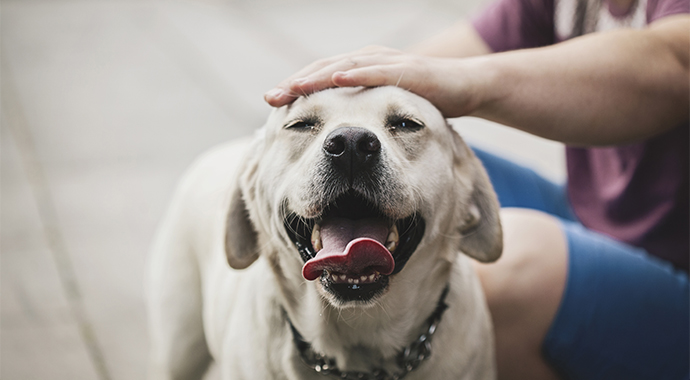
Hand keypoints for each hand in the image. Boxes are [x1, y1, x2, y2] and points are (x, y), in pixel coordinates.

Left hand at [264, 46, 482, 117]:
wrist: (466, 88)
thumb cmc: (423, 100)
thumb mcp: (386, 110)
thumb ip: (363, 114)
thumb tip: (337, 136)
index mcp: (361, 70)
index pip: (321, 78)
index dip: (296, 89)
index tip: (272, 104)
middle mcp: (369, 61)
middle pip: (325, 69)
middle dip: (297, 83)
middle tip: (271, 98)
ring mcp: (387, 63)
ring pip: (345, 66)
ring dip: (317, 76)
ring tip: (293, 88)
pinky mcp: (408, 70)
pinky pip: (378, 71)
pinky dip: (356, 73)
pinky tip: (336, 78)